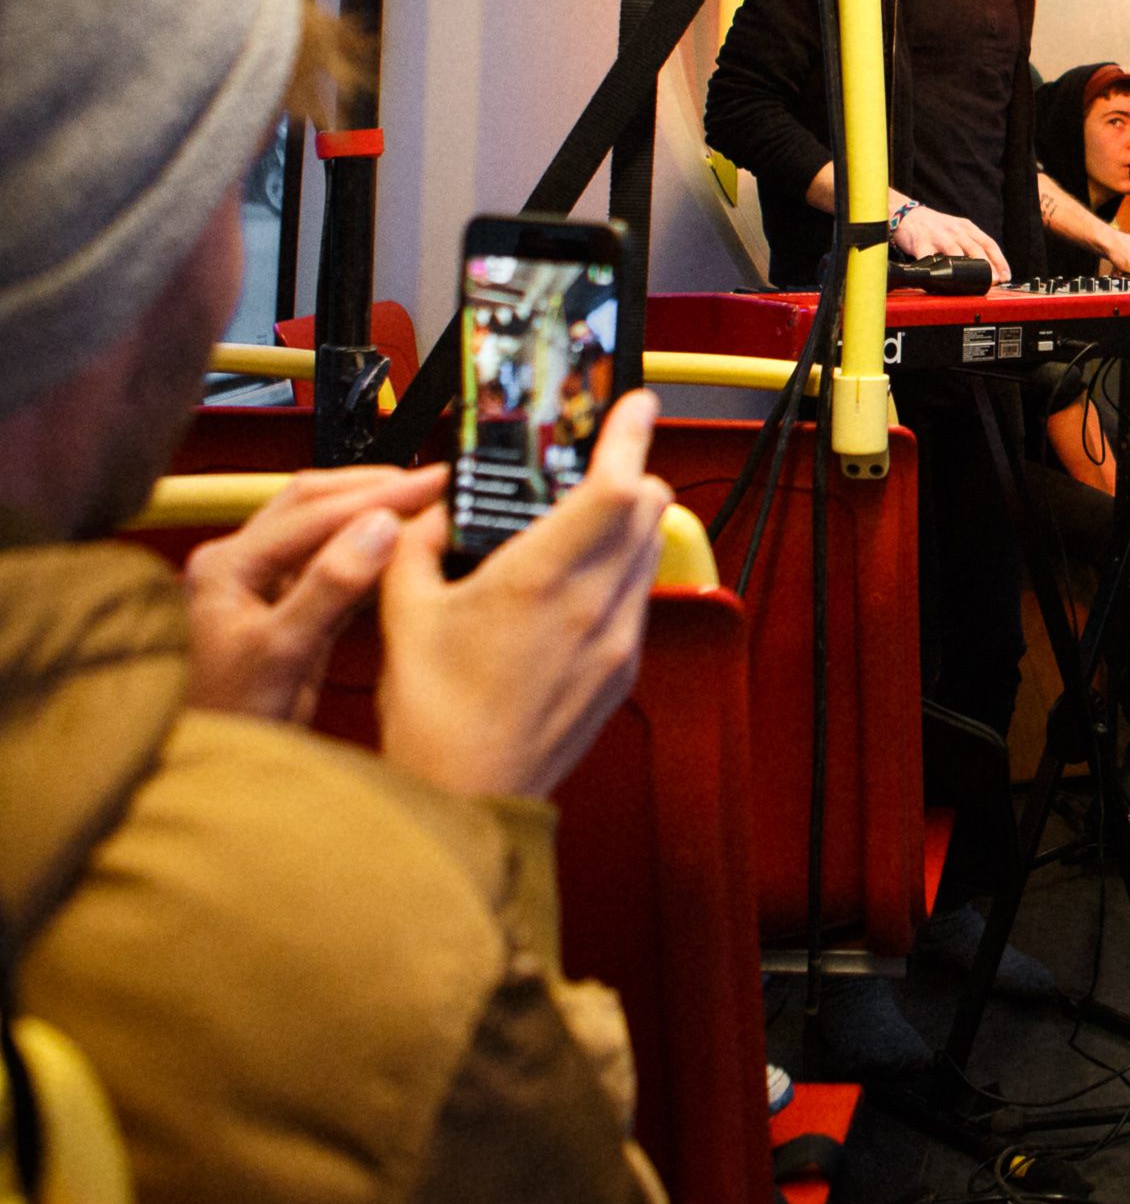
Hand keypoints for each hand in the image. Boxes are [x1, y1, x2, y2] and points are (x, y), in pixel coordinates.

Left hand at [182, 464, 444, 721]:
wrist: (219, 774)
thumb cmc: (231, 720)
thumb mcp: (283, 653)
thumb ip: (330, 586)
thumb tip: (382, 525)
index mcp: (227, 565)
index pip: (313, 511)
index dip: (378, 493)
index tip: (432, 481)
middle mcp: (238, 563)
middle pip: (315, 502)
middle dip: (375, 489)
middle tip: (434, 483)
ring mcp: (260, 584)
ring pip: (324, 526)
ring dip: (373, 512)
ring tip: (424, 505)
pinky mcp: (285, 607)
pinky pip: (332, 560)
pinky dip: (370, 548)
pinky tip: (401, 547)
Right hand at [376, 391, 672, 800]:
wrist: (467, 799)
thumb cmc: (433, 715)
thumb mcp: (404, 613)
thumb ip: (415, 547)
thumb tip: (431, 513)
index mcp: (543, 578)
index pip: (616, 484)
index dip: (631, 434)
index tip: (635, 404)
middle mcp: (595, 603)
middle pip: (649, 507)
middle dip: (629, 475)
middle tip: (591, 469)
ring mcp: (619, 639)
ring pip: (650, 549)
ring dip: (628, 524)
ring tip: (579, 527)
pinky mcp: (625, 670)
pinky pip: (639, 596)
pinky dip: (620, 573)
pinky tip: (574, 589)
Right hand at [893, 202, 1010, 282]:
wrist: (909, 216)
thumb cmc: (936, 228)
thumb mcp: (957, 230)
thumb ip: (971, 244)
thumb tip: (990, 269)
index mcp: (967, 227)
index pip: (989, 243)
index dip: (1000, 260)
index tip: (1005, 276)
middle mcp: (955, 230)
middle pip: (976, 248)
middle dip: (988, 266)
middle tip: (994, 280)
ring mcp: (938, 236)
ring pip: (956, 253)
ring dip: (966, 269)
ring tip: (973, 282)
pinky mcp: (921, 243)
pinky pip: (929, 259)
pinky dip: (936, 270)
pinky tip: (941, 280)